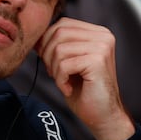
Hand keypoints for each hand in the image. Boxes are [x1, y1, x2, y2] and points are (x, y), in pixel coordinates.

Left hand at [35, 17, 134, 139]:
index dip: (47, 40)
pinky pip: (64, 65)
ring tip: (64, 82)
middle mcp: (103, 36)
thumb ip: (58, 45)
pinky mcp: (98, 61)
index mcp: (98, 33)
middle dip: (48, 55)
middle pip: (59, 33)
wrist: (103, 116)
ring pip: (59, 49)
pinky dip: (60, 80)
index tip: (47, 60)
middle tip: (54, 74)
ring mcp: (102, 47)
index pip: (63, 23)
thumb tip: (36, 36)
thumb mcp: (68, 62)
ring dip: (54, 69)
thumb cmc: (85, 91)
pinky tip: (68, 89)